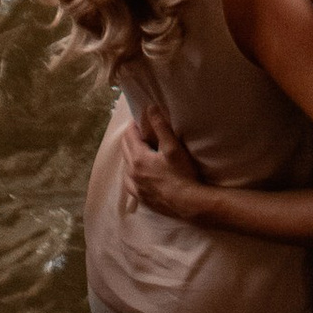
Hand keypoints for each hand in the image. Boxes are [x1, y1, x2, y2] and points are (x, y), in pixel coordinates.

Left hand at [121, 107, 209, 221]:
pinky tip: (137, 173)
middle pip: (125, 148)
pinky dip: (130, 173)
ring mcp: (135, 186)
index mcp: (138, 158)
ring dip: (130, 154)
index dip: (134, 124)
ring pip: (125, 165)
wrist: (188, 204)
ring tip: (141, 149)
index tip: (141, 119)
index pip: (129, 135)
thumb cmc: (182, 174)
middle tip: (141, 131)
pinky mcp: (140, 197)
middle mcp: (132, 172)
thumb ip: (160, 126)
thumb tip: (150, 108)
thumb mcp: (173, 147)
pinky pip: (128, 182)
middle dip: (131, 137)